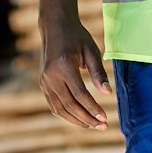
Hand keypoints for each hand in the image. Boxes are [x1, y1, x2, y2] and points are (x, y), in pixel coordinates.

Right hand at [38, 13, 110, 130]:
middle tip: (103, 126)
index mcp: (64, 66)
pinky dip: (66, 114)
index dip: (93, 108)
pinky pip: (54, 104)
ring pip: (60, 109)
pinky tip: (80, 118)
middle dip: (87, 118)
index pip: (80, 94)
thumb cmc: (77, 37)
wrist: (55, 27)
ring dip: (77, 120)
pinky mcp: (43, 83)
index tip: (105, 118)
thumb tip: (108, 93)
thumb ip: (98, 73)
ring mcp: (44, 80)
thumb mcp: (91, 51)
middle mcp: (51, 75)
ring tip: (93, 125)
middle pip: (69, 105)